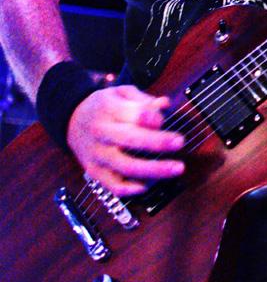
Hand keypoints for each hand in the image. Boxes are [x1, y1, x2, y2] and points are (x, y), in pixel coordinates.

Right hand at [67, 84, 184, 196]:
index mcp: (108, 109)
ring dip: (154, 169)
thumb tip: (164, 105)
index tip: (163, 119)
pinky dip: (131, 189)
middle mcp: (101, 132)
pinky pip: (113, 185)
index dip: (152, 117)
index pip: (133, 113)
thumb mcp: (120, 93)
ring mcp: (97, 154)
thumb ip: (143, 99)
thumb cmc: (103, 106)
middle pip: (131, 139)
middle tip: (180, 142)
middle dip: (159, 142)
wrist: (71, 120)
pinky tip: (147, 185)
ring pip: (126, 166)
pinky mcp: (94, 171)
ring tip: (176, 168)